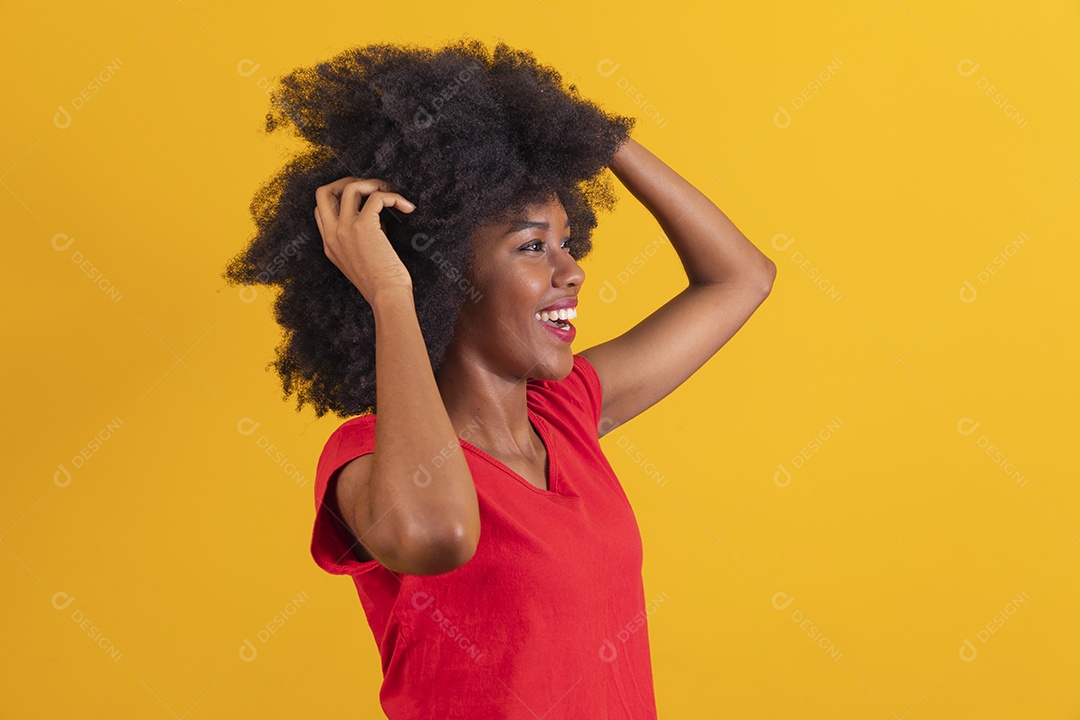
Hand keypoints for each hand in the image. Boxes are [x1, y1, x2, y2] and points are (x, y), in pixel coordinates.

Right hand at [314, 177, 416, 303]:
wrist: (387, 297)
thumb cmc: (382, 284)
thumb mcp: (361, 260)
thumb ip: (361, 238)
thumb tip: (376, 216)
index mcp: (329, 245)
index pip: (321, 209)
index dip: (340, 196)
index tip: (363, 198)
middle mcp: (332, 235)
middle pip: (324, 192)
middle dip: (348, 181)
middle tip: (371, 187)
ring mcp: (345, 229)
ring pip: (351, 187)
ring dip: (374, 184)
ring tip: (391, 192)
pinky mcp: (363, 226)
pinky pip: (377, 197)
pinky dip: (394, 196)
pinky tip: (406, 207)